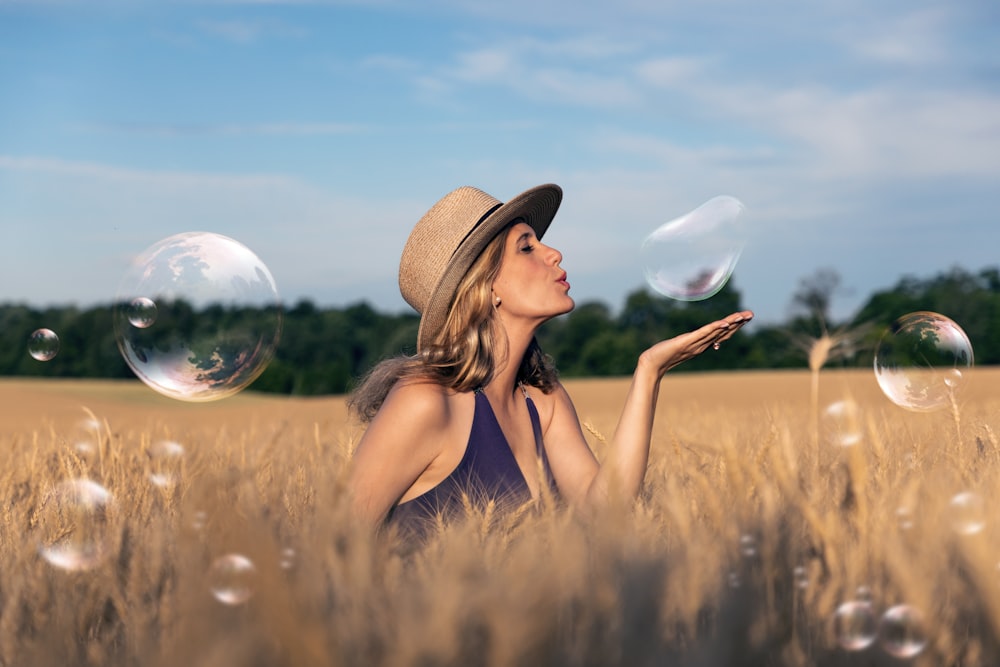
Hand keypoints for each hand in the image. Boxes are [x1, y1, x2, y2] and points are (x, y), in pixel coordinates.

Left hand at [639, 310, 753, 375]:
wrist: (651, 365)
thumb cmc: (662, 356)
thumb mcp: (679, 347)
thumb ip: (689, 344)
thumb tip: (696, 342)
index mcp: (700, 345)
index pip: (721, 333)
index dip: (734, 325)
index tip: (746, 317)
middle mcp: (701, 345)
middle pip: (723, 332)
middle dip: (738, 323)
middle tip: (752, 314)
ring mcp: (695, 344)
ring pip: (717, 332)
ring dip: (731, 323)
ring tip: (743, 316)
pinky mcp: (686, 343)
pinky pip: (703, 334)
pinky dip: (714, 328)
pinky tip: (724, 323)